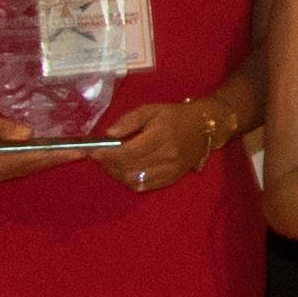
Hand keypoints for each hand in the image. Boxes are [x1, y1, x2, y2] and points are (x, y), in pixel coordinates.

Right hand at [0, 100, 88, 186]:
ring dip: (45, 164)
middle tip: (79, 154)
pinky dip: (33, 164)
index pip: (20, 160)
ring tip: (70, 155)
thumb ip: (3, 127)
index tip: (70, 153)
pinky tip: (49, 158)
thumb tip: (27, 135)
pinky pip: (16, 171)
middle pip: (25, 169)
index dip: (47, 157)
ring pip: (22, 171)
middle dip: (52, 161)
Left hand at [97, 99, 232, 191]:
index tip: (94, 152)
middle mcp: (168, 155)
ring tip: (113, 163)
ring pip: (135, 180)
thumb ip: (128, 121)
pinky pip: (144, 186)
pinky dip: (130, 180)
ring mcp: (171, 170)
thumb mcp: (150, 110)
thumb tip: (108, 135)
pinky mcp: (171, 179)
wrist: (203, 128)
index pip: (130, 151)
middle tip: (101, 156)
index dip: (109, 154)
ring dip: (118, 174)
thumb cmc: (174, 116)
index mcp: (162, 135)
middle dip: (110, 164)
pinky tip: (126, 170)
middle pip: (130, 168)